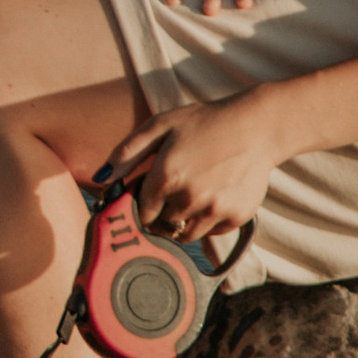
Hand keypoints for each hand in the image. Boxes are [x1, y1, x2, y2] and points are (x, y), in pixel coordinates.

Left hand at [113, 94, 282, 245]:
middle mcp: (188, 198)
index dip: (142, 206)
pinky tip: (214, 196)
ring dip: (183, 222)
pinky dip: (208, 222)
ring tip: (193, 195)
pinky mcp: (235, 217)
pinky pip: (211, 233)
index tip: (149, 197)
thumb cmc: (204, 122)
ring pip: (185, 235)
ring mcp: (214, 210)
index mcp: (165, 177)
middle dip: (162, 214)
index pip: (141, 212)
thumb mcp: (161, 125)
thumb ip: (127, 152)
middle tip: (175, 192)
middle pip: (162, 226)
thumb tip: (101, 178)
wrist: (256, 126)